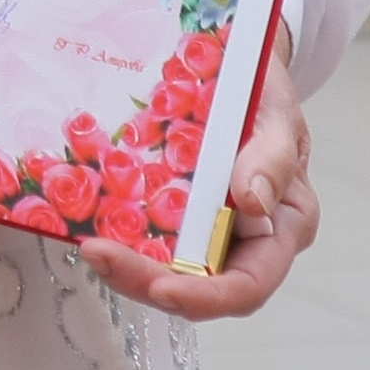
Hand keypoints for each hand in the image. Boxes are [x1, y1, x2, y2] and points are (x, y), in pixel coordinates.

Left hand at [78, 30, 315, 322]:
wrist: (240, 71)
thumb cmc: (267, 97)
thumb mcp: (278, 119)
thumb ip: (273, 159)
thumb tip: (253, 202)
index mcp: (280, 229)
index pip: (247, 286)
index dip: (205, 297)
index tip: (162, 289)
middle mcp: (244, 241)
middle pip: (197, 286)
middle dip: (145, 280)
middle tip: (100, 255)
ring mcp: (206, 229)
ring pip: (166, 270)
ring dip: (126, 266)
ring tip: (90, 245)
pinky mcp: (175, 213)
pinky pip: (149, 236)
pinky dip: (121, 236)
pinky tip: (90, 224)